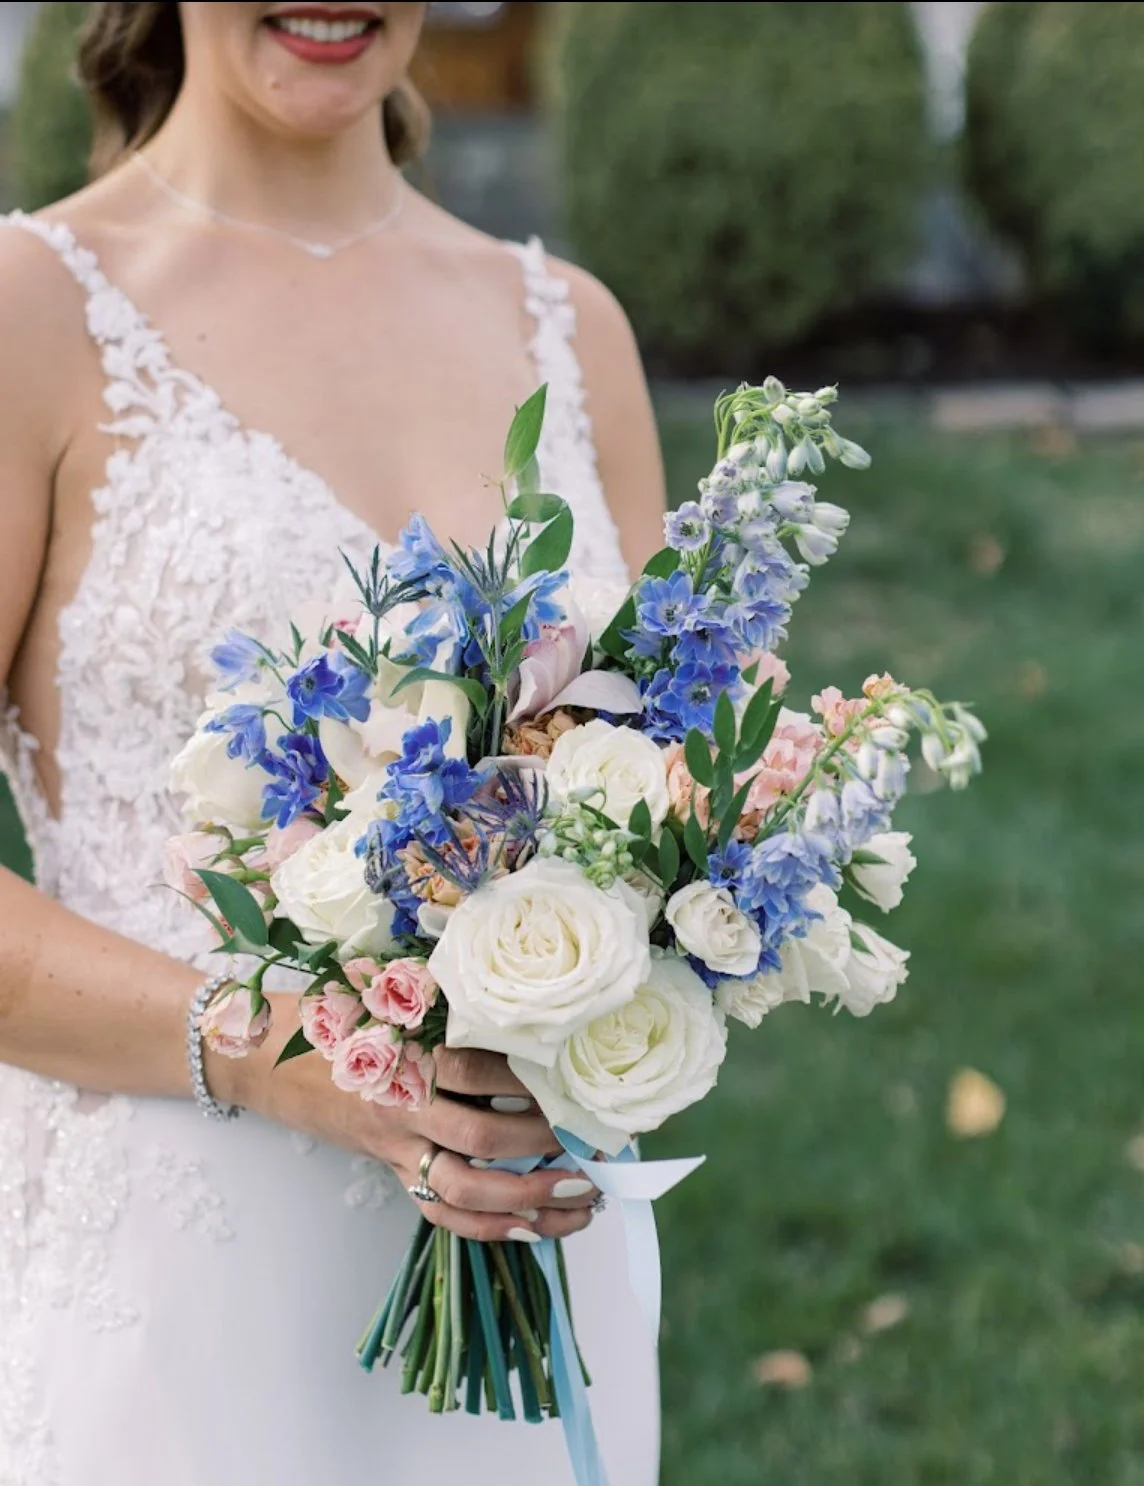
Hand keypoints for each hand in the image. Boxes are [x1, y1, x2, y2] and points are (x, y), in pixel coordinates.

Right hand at [217, 996, 597, 1242]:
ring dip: (529, 1198)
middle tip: (600, 1144)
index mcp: (405, 1048)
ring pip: (466, 1187)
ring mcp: (393, 1142)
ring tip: (584, 1199)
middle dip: (547, 1143)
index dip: (535, 1079)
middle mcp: (402, 1102)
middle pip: (483, 1133)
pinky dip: (489, 1226)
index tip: (583, 1080)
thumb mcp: (381, 987)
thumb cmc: (327, 1010)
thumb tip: (520, 996)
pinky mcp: (387, 1167)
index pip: (480, 1067)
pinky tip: (533, 1226)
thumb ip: (441, 995)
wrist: (257, 1053)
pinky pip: (440, 1209)